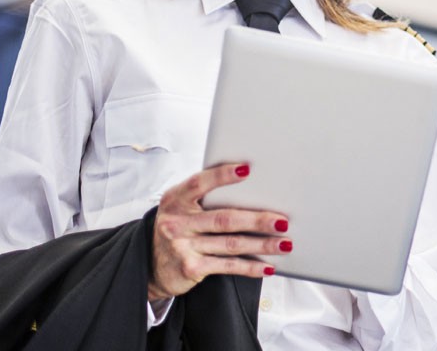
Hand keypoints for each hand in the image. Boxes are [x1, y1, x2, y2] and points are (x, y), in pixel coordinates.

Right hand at [148, 163, 290, 300]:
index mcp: (175, 200)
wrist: (151, 268)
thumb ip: (205, 199)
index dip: (222, 176)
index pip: (199, 183)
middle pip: (224, 219)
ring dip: (262, 244)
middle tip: (283, 221)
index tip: (247, 169)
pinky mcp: (191, 268)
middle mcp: (176, 222)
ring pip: (231, 244)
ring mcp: (182, 246)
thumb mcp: (182, 209)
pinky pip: (228, 265)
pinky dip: (251, 267)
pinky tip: (268, 266)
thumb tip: (251, 189)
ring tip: (285, 243)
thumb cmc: (178, 230)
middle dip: (257, 220)